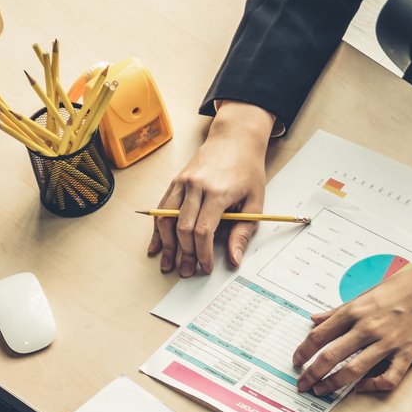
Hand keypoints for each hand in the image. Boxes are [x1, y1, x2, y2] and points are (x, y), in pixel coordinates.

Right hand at [148, 101, 274, 276]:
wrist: (234, 139)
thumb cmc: (247, 170)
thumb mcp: (255, 202)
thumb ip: (243, 232)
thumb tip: (234, 260)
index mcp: (218, 192)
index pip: (203, 231)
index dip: (203, 253)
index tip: (205, 267)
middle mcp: (196, 186)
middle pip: (182, 228)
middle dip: (184, 254)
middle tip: (186, 271)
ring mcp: (182, 182)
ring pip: (166, 219)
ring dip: (166, 245)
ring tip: (168, 264)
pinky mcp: (175, 181)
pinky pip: (161, 209)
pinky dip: (157, 229)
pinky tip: (156, 246)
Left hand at [292, 246, 411, 394]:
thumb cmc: (402, 287)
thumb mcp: (365, 293)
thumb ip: (338, 310)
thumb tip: (313, 319)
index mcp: (355, 311)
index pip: (319, 335)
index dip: (303, 352)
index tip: (296, 363)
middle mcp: (367, 327)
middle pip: (330, 356)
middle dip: (311, 374)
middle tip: (302, 385)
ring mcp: (387, 341)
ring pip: (353, 370)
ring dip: (333, 384)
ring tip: (322, 391)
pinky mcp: (407, 353)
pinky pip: (387, 378)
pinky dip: (372, 387)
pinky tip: (362, 388)